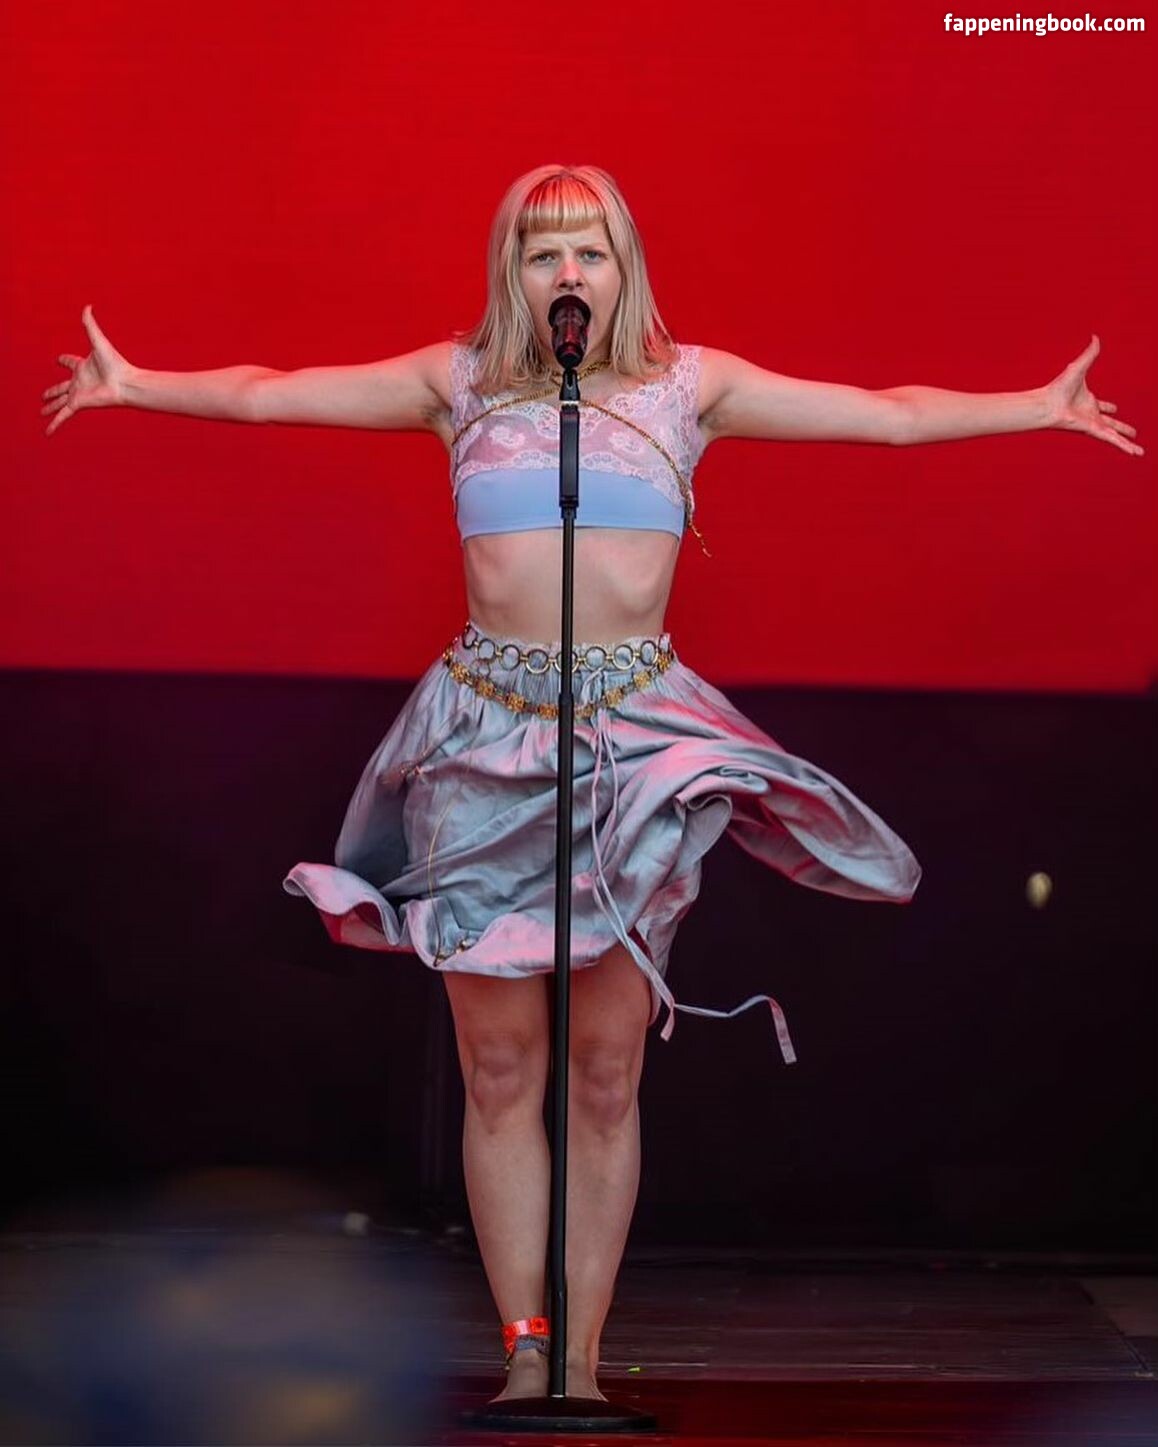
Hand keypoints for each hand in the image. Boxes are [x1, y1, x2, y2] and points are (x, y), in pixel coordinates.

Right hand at [41, 304, 135, 436]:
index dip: (63, 360)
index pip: (70, 362)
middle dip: (51, 391)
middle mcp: (79, 382)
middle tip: (43, 396)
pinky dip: (55, 424)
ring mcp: (78, 394)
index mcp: (83, 366)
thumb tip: (87, 306)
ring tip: (41, 412)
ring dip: (50, 407)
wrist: (125, 383)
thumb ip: (91, 326)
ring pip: (59, 402)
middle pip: (60, 386)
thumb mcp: (98, 342)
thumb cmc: (116, 364)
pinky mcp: (78, 404)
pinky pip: (63, 415)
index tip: (58, 359)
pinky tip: (47, 433)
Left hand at [1043, 334, 1142, 456]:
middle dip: (1121, 428)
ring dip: (1127, 442)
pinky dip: (1124, 446)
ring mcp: (1093, 425)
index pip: (1102, 406)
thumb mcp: (1079, 368)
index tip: (1114, 409)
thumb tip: (1095, 337)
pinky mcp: (1094, 431)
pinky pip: (1113, 440)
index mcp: (1088, 402)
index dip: (1108, 407)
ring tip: (1138, 452)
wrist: (1048, 404)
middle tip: (1131, 432)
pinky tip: (1135, 452)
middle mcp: (1091, 415)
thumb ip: (1089, 354)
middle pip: (1111, 423)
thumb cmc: (1058, 388)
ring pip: (1115, 436)